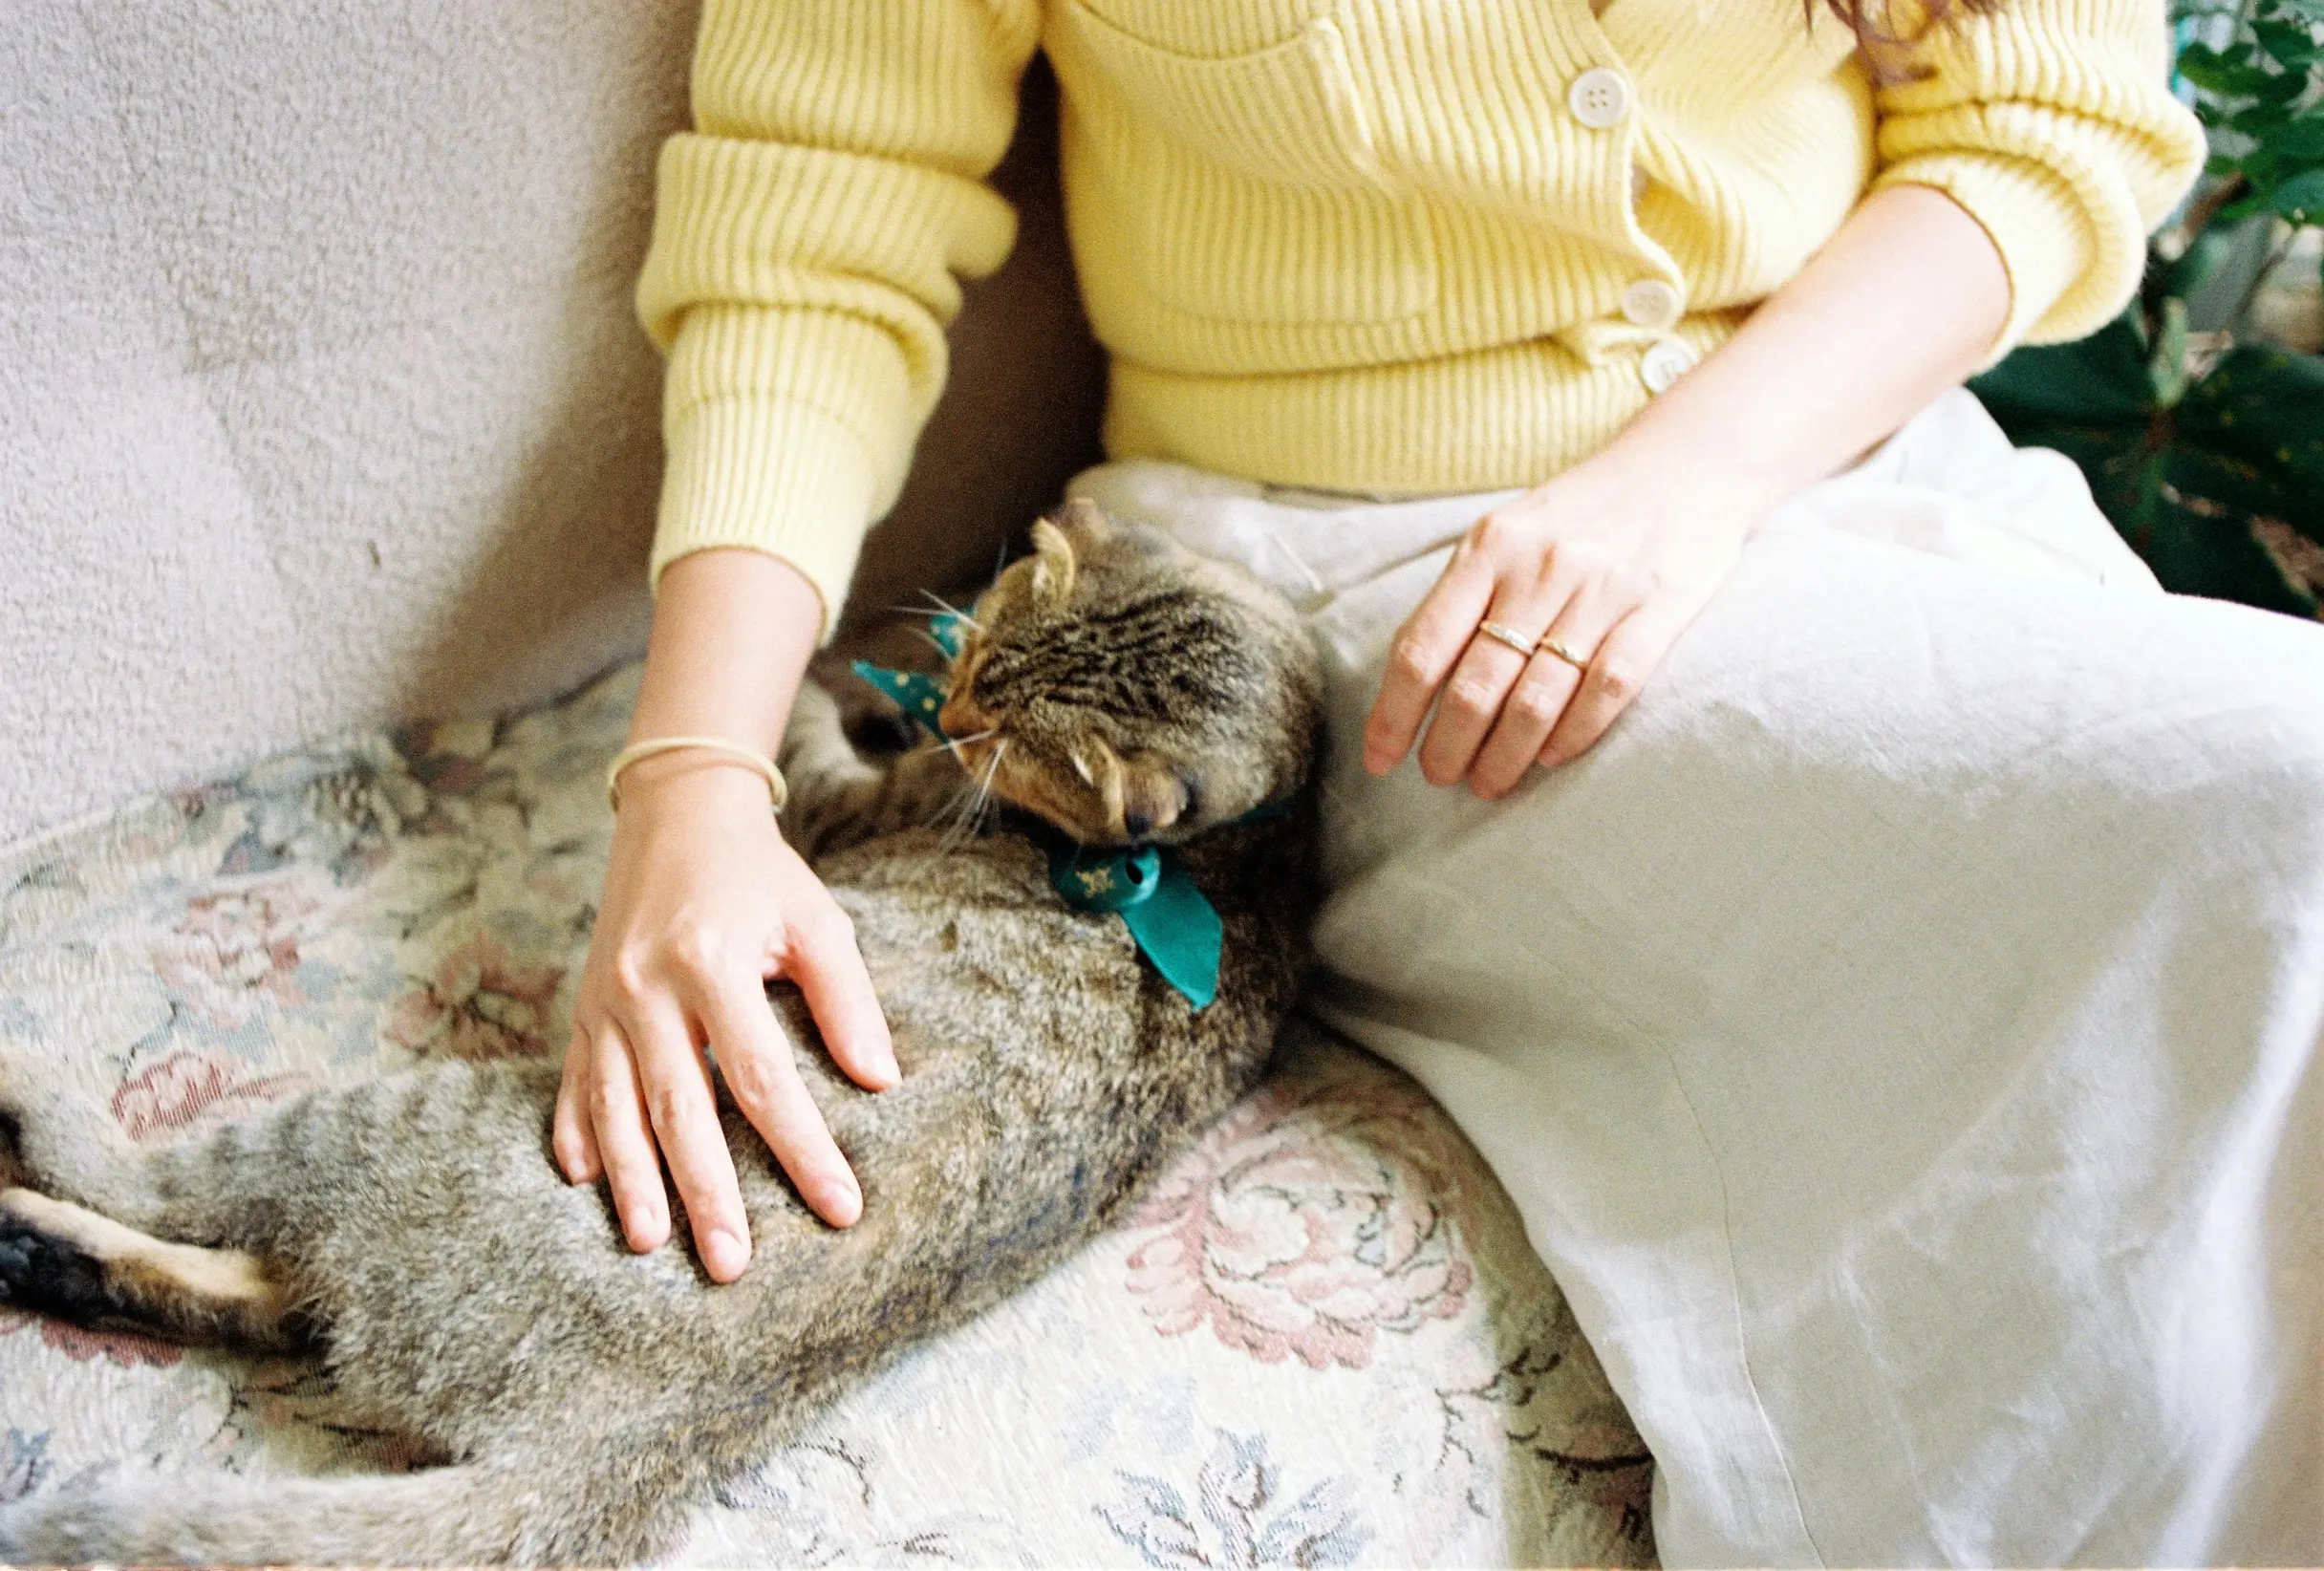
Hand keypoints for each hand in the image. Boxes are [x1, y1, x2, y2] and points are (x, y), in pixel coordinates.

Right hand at [552, 754, 897, 1281]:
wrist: (675, 813)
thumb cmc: (759, 876)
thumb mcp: (816, 920)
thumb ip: (847, 999)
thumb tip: (881, 1081)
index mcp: (711, 963)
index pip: (763, 1078)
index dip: (802, 1148)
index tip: (840, 1206)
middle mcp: (648, 988)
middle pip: (682, 1110)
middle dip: (708, 1194)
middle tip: (732, 1266)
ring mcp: (604, 1002)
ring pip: (617, 1108)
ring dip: (633, 1182)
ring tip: (651, 1245)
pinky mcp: (581, 1008)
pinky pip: (574, 1082)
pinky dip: (575, 1133)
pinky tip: (584, 1181)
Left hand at [1361, 458, 1746, 797]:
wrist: (1687, 462)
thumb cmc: (1581, 512)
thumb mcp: (1508, 532)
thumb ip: (1465, 595)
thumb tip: (1413, 681)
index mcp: (1488, 548)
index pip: (1423, 648)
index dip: (1394, 715)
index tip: (1379, 759)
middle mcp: (1539, 569)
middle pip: (1475, 685)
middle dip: (1447, 747)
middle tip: (1439, 777)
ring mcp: (1601, 591)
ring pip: (1537, 699)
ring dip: (1503, 756)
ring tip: (1487, 783)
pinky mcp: (1658, 610)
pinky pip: (1606, 689)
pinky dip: (1573, 735)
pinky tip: (1550, 759)